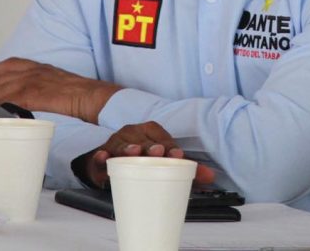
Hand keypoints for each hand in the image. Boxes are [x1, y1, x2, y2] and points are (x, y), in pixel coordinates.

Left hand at [0, 57, 120, 123]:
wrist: (93, 97)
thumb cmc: (84, 95)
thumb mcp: (62, 84)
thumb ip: (48, 87)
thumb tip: (39, 99)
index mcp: (43, 68)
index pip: (13, 63)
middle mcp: (36, 72)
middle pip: (3, 75)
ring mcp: (34, 82)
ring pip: (3, 87)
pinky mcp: (34, 95)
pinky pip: (11, 99)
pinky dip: (0, 104)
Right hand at [82, 120, 216, 188]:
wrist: (111, 158)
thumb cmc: (142, 158)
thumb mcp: (163, 160)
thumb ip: (188, 169)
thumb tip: (211, 177)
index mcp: (150, 133)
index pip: (163, 137)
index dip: (171, 145)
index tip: (178, 154)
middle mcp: (133, 134)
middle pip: (143, 139)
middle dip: (152, 146)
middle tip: (159, 153)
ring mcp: (116, 143)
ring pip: (121, 144)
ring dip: (127, 148)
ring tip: (133, 152)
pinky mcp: (101, 157)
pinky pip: (99, 156)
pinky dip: (100, 156)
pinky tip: (102, 157)